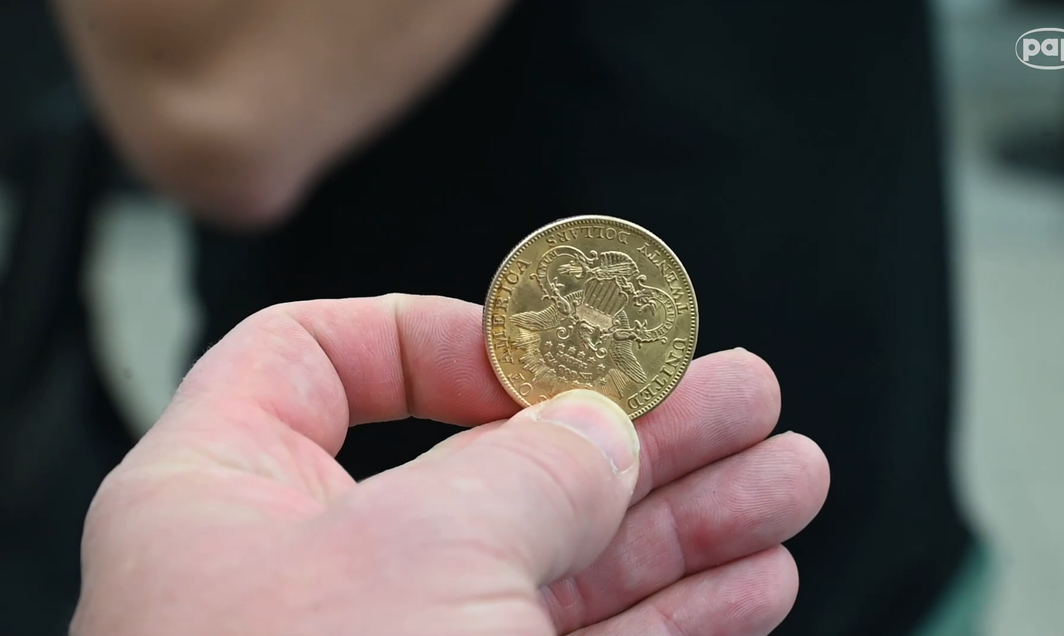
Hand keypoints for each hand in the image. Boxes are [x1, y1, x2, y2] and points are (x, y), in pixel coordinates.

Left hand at [71, 295, 828, 635]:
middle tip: (739, 393)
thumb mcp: (425, 556)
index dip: (440, 334)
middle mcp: (311, 580)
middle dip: (634, 429)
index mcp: (227, 498)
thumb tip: (595, 427)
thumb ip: (527, 467)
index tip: (550, 355)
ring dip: (682, 522)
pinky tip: (752, 580)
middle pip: (491, 463)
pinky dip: (673, 618)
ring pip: (557, 565)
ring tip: (786, 478)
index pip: (314, 357)